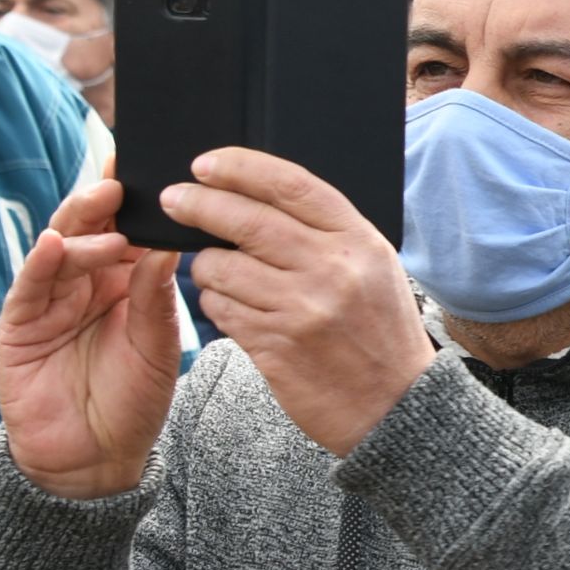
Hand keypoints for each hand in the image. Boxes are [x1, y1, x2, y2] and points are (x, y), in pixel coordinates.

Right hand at [0, 176, 183, 500]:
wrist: (95, 457)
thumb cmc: (131, 401)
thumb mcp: (156, 347)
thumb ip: (154, 298)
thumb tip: (166, 246)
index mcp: (122, 282)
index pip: (124, 230)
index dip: (133, 202)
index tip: (151, 167)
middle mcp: (84, 283)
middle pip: (87, 229)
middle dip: (101, 200)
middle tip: (123, 178)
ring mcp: (49, 300)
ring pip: (58, 249)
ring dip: (80, 228)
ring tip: (106, 212)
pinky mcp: (20, 323)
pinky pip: (30, 286)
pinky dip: (40, 262)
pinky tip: (52, 244)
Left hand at [164, 150, 435, 460]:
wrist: (396, 405)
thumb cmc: (380, 331)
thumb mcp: (373, 267)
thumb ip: (325, 231)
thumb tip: (254, 195)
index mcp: (357, 241)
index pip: (289, 184)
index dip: (238, 168)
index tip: (204, 164)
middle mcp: (331, 269)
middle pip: (245, 219)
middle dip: (197, 205)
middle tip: (173, 200)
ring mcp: (301, 308)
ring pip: (220, 266)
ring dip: (205, 266)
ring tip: (215, 272)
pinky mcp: (274, 345)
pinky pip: (220, 308)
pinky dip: (216, 303)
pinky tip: (232, 307)